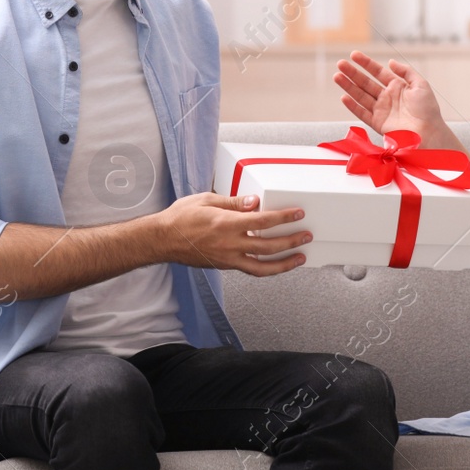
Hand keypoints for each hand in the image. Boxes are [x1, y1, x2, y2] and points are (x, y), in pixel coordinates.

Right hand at [153, 192, 310, 275]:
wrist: (162, 239)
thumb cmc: (181, 217)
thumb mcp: (207, 200)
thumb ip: (233, 201)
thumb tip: (253, 202)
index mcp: (227, 224)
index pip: (264, 221)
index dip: (284, 217)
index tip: (297, 214)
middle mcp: (230, 244)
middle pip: (269, 246)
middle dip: (291, 241)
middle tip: (306, 236)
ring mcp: (228, 258)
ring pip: (263, 266)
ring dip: (284, 263)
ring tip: (300, 258)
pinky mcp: (225, 265)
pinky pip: (250, 270)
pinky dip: (266, 268)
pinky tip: (275, 264)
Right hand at [333, 51, 449, 141]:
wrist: (429, 132)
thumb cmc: (428, 110)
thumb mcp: (421, 84)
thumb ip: (406, 71)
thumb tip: (390, 61)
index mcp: (397, 86)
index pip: (378, 72)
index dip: (366, 63)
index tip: (354, 55)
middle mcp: (387, 97)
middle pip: (366, 82)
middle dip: (352, 73)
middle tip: (340, 64)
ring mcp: (382, 110)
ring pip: (361, 96)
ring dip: (348, 86)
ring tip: (337, 76)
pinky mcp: (378, 123)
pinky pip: (362, 113)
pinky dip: (352, 106)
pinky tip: (344, 97)